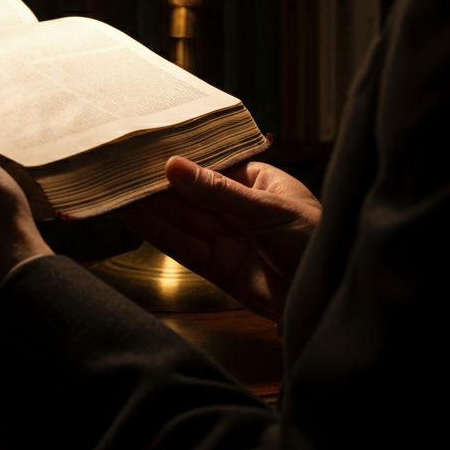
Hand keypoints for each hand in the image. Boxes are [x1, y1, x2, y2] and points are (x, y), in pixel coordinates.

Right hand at [122, 156, 321, 320]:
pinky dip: (160, 235)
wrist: (329, 300)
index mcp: (258, 182)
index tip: (150, 149)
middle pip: (192, 194)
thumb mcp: (266, 209)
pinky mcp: (220, 269)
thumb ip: (216, 191)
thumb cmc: (316, 240)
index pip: (212, 167)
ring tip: (120, 193)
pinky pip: (185, 248)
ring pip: (184, 220)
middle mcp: (240, 209)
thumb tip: (175, 166)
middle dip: (160, 185)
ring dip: (153, 209)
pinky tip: (135, 219)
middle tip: (125, 172)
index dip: (182, 160)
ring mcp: (229, 239)